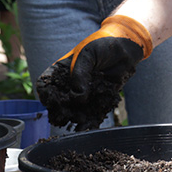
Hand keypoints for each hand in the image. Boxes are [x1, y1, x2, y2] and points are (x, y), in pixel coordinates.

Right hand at [35, 15, 152, 130]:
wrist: (126, 47)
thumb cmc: (103, 44)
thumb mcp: (88, 54)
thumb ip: (80, 74)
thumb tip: (77, 98)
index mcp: (62, 70)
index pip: (45, 85)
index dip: (46, 94)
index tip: (53, 100)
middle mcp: (70, 84)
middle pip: (58, 103)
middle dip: (61, 111)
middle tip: (68, 114)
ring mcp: (84, 93)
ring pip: (73, 111)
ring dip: (74, 118)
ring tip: (80, 121)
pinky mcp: (97, 100)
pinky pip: (90, 114)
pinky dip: (88, 122)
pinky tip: (87, 127)